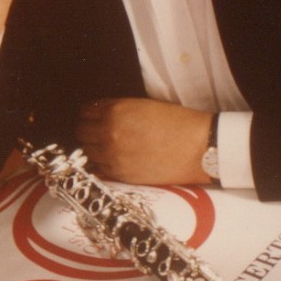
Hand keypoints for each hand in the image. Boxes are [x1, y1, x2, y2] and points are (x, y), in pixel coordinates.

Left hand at [75, 98, 213, 185]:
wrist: (199, 147)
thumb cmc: (178, 124)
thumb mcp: (144, 106)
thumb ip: (119, 109)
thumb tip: (102, 114)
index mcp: (116, 110)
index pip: (86, 112)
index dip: (90, 114)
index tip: (93, 118)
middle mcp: (109, 132)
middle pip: (82, 132)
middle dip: (88, 131)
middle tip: (96, 133)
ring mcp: (113, 155)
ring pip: (87, 152)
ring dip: (93, 149)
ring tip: (106, 148)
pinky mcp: (121, 174)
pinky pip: (97, 170)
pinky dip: (100, 166)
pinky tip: (111, 162)